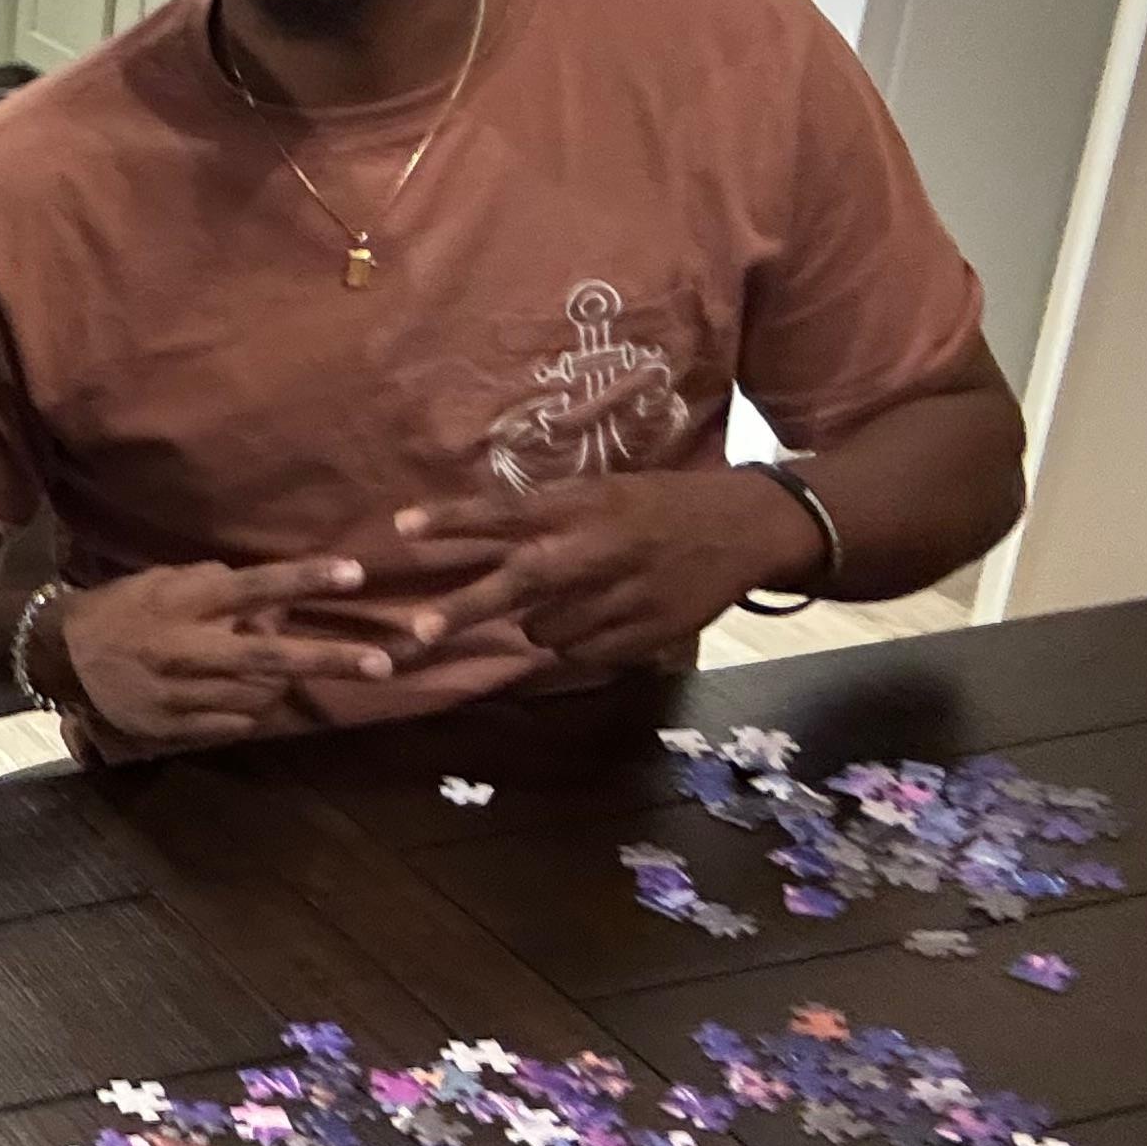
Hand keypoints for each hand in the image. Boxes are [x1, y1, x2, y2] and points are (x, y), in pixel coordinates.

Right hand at [46, 557, 421, 752]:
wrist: (62, 659)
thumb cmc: (123, 609)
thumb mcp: (164, 583)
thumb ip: (216, 587)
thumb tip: (270, 601)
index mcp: (184, 605)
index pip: (255, 588)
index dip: (305, 580)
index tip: (355, 574)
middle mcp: (187, 649)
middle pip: (270, 656)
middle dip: (330, 659)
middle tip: (383, 662)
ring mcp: (181, 694)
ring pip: (259, 696)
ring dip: (283, 684)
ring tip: (282, 672)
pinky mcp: (175, 727)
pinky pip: (235, 723)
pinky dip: (250, 709)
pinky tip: (241, 695)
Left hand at [388, 466, 824, 671]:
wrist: (744, 529)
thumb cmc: (660, 504)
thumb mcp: (603, 492)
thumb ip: (546, 516)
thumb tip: (474, 538)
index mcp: (584, 506)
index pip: (506, 512)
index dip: (453, 520)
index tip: (402, 527)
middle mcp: (596, 551)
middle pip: (515, 585)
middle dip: (462, 610)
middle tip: (418, 631)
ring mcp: (619, 598)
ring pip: (543, 630)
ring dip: (539, 621)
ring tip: (577, 596)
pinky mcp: (641, 635)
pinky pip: (580, 653)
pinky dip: (578, 642)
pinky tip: (605, 616)